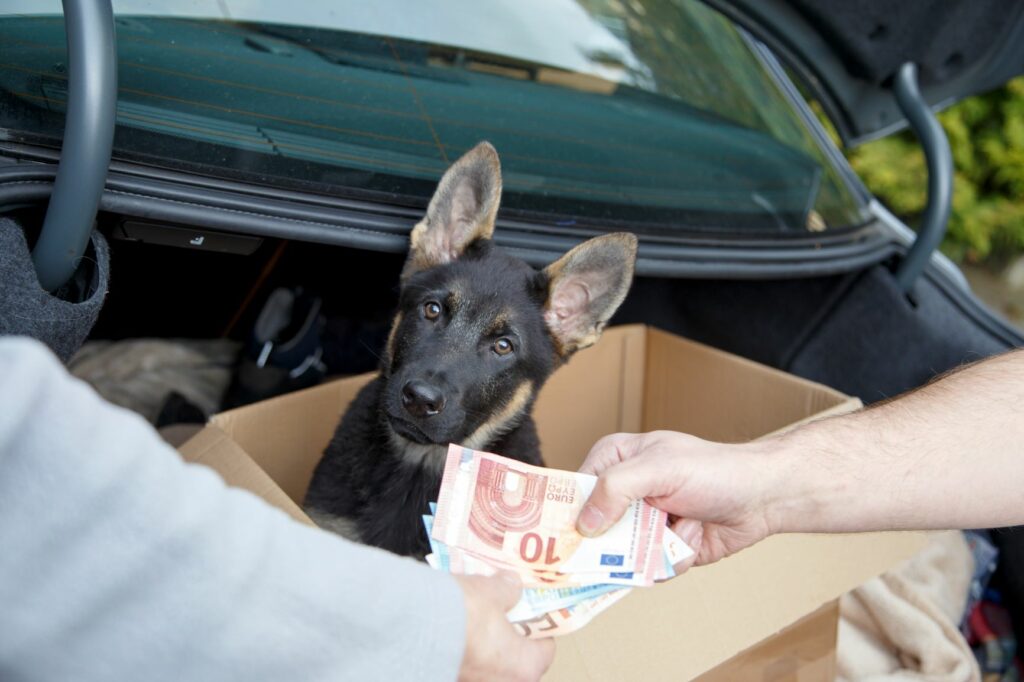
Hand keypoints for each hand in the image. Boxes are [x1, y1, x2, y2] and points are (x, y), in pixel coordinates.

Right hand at [456, 572, 554, 680]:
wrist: (409, 624)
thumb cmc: (461, 613)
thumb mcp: (492, 591)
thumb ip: (507, 589)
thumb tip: (511, 584)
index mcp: (525, 668)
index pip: (545, 649)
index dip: (540, 624)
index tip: (533, 608)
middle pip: (516, 657)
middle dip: (510, 632)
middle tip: (504, 607)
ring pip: (488, 661)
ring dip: (485, 640)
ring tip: (476, 612)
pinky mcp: (448, 677)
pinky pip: (464, 661)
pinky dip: (463, 646)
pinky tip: (454, 623)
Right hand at [575, 431, 775, 569]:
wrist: (763, 497)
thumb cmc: (714, 470)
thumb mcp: (659, 469)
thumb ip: (616, 488)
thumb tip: (584, 523)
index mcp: (614, 460)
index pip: (574, 489)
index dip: (565, 513)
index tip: (561, 538)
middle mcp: (624, 492)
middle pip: (593, 530)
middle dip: (613, 543)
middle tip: (626, 544)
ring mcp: (643, 522)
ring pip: (622, 555)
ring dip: (652, 549)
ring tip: (678, 528)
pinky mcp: (662, 547)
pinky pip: (651, 567)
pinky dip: (674, 558)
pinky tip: (693, 537)